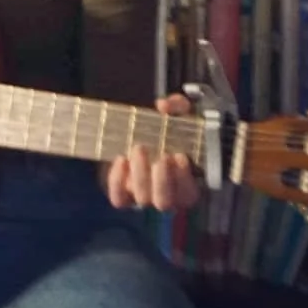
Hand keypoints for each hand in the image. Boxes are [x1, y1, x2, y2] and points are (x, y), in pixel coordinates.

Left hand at [104, 93, 200, 211]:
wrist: (139, 133)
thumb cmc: (166, 128)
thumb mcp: (177, 113)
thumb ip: (176, 106)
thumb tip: (164, 105)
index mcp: (186, 185)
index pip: (188, 195)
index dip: (184, 179)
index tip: (180, 156)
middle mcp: (165, 196)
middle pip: (164, 202)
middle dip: (161, 180)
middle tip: (160, 155)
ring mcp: (142, 196)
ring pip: (142, 199)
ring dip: (140, 175)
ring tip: (139, 148)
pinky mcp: (122, 192)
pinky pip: (119, 198)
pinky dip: (118, 182)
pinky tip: (120, 159)